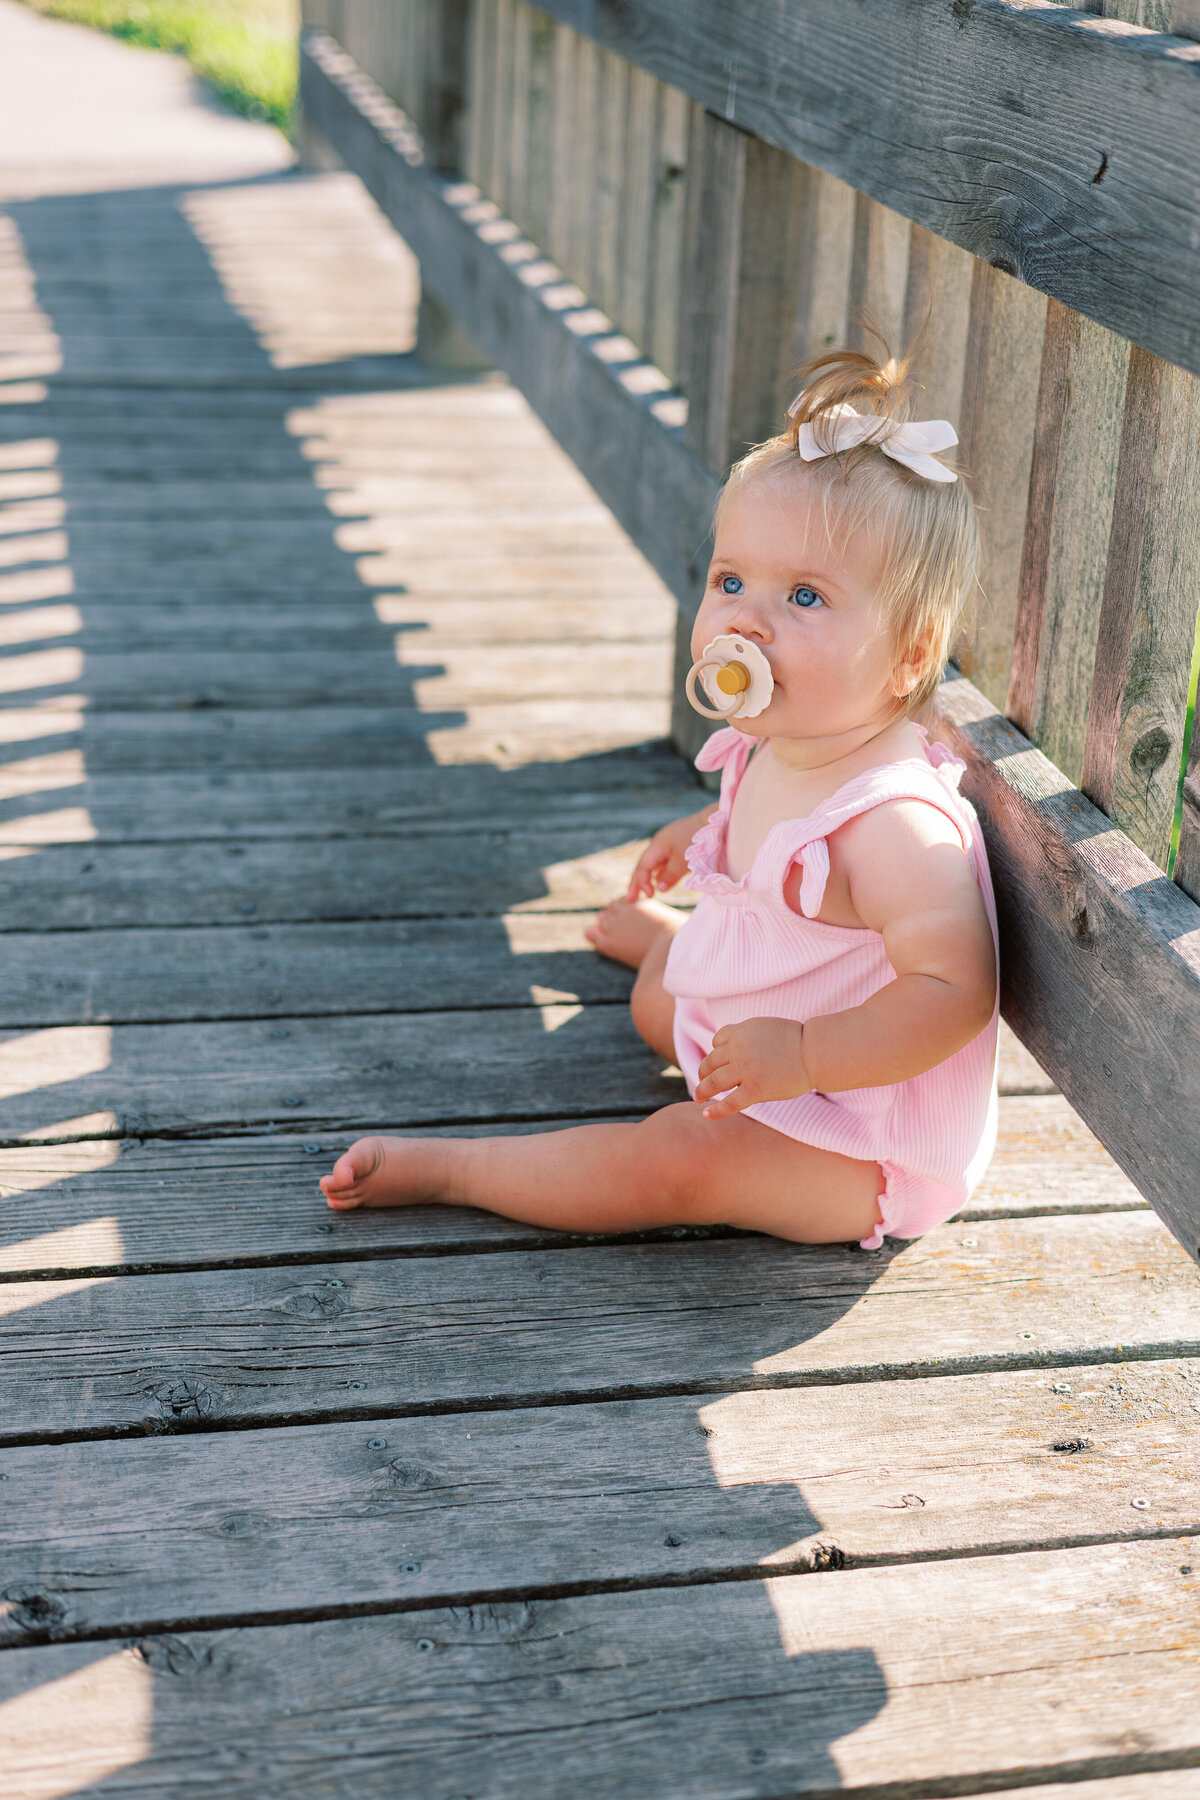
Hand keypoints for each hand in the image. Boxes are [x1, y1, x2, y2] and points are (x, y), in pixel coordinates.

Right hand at [625, 808, 711, 900]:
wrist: (713, 821)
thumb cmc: (697, 841)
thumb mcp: (683, 861)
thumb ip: (670, 875)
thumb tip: (659, 889)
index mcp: (657, 845)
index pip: (643, 866)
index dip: (642, 882)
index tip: (650, 895)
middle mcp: (659, 844)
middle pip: (643, 865)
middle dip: (636, 883)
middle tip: (630, 899)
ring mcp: (667, 844)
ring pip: (653, 864)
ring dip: (648, 878)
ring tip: (646, 893)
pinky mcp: (676, 846)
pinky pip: (663, 862)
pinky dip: (659, 873)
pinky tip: (660, 882)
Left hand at [694, 1017, 812, 1118]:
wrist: (814, 1051)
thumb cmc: (798, 1040)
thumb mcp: (767, 1027)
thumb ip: (749, 1035)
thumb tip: (738, 1045)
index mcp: (741, 1031)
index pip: (718, 1041)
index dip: (716, 1052)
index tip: (716, 1061)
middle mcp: (738, 1049)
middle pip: (711, 1061)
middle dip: (703, 1072)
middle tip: (700, 1080)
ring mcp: (745, 1070)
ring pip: (714, 1082)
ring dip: (703, 1090)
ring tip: (698, 1097)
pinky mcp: (755, 1089)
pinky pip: (730, 1102)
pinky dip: (716, 1110)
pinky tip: (707, 1115)